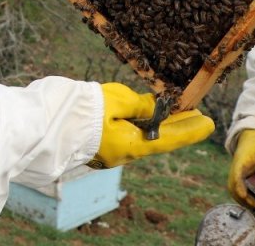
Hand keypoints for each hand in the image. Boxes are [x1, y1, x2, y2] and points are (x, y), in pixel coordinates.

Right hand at [88, 83, 214, 168]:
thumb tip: (157, 108)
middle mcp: (124, 153)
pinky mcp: (100, 145)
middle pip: (158, 138)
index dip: (191, 131)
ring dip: (160, 124)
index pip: (170, 139)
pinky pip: (126, 134)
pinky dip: (141, 124)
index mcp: (132, 145)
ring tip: (175, 112)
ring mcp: (111, 151)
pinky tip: (145, 115)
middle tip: (198, 116)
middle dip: (178, 126)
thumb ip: (140, 105)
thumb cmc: (81, 110)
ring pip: (141, 136)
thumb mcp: (116, 101)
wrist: (46, 124)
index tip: (209, 124)